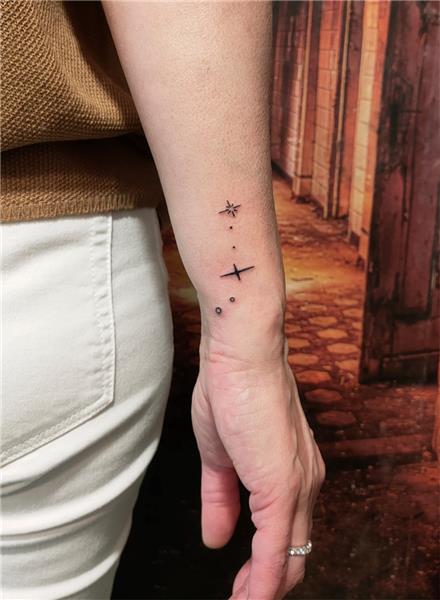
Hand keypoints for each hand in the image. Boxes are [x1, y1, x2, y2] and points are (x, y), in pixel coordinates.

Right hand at [191, 337, 325, 599]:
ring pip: (290, 558)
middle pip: (295, 553)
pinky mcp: (283, 488)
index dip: (265, 566)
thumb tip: (216, 538)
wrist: (241, 356)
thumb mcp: (219, 455)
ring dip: (264, 590)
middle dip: (267, 586)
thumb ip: (221, 499)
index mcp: (291, 472)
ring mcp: (297, 487)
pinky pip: (276, 550)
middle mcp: (305, 483)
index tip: (243, 584)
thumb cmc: (232, 391)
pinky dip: (263, 583)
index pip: (286, 533)